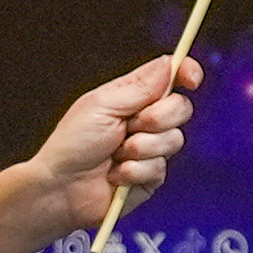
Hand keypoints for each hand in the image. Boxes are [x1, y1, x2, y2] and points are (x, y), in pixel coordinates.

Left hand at [22, 54, 197, 232]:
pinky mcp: (149, 178)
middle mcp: (144, 122)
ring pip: (173, 140)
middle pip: (181, 108)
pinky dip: (134, 171)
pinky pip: (159, 169)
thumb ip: (139, 86)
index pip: (170, 78)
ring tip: (114, 155)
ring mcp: (149, 150)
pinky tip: (115, 175)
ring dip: (140, 148)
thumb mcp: (102, 105)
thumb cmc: (71, 145)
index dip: (186, 73)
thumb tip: (168, 63)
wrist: (60, 188)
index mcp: (132, 98)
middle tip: (129, 126)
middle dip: (157, 117)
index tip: (191, 78)